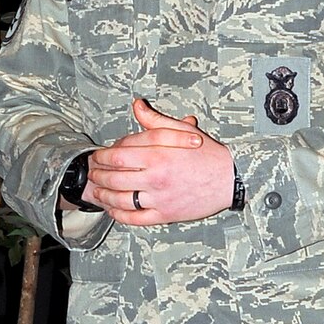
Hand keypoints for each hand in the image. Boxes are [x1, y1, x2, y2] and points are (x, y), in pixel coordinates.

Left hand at [86, 97, 234, 224]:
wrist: (230, 178)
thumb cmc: (206, 153)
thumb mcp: (180, 131)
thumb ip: (154, 120)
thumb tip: (136, 105)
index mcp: (157, 154)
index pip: (117, 155)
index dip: (102, 156)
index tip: (97, 156)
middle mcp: (155, 177)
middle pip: (113, 178)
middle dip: (98, 175)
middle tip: (93, 173)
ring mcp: (159, 198)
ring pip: (120, 199)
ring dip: (104, 195)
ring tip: (98, 191)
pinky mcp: (165, 214)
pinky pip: (135, 218)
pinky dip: (119, 215)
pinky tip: (113, 209)